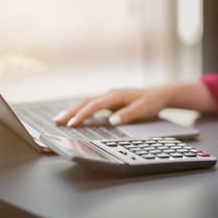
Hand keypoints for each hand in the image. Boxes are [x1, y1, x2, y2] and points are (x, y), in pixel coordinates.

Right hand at [54, 87, 170, 126]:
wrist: (160, 95)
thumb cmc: (152, 102)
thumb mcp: (143, 109)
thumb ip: (128, 115)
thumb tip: (112, 121)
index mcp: (116, 95)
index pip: (95, 105)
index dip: (82, 115)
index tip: (72, 124)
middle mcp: (110, 94)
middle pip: (86, 102)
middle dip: (71, 111)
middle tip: (57, 121)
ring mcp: (110, 97)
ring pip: (87, 102)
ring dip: (73, 110)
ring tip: (59, 119)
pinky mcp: (111, 101)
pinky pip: (92, 104)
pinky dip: (81, 110)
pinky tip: (75, 117)